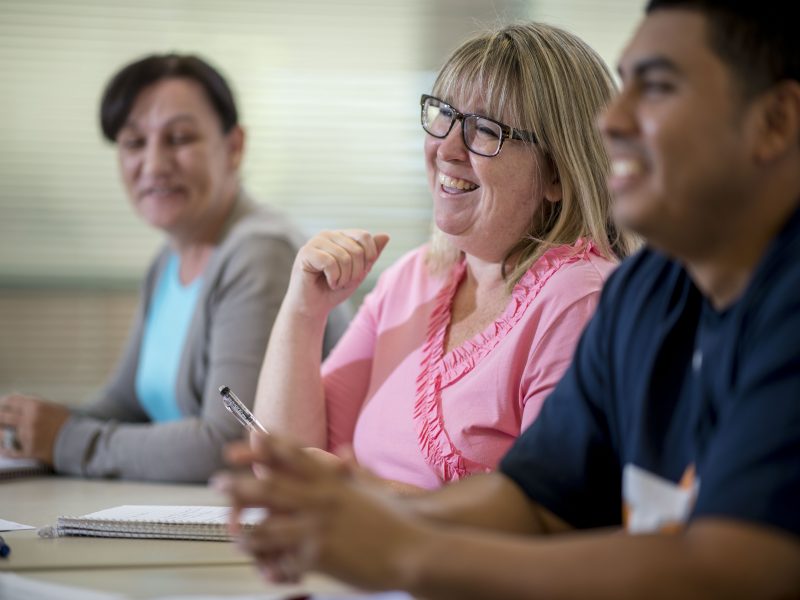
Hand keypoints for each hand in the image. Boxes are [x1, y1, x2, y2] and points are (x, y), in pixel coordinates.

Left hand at [0, 393, 69, 464]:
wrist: (80, 441)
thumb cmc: (68, 424)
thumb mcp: (54, 407)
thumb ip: (36, 404)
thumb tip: (17, 402)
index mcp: (36, 406)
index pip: (11, 400)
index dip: (4, 402)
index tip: (2, 405)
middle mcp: (29, 420)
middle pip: (2, 417)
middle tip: (0, 420)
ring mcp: (27, 437)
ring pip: (2, 434)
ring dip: (0, 434)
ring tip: (1, 434)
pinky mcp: (28, 451)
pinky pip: (9, 451)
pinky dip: (4, 449)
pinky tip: (2, 448)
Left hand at [216, 433, 426, 589]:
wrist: (412, 548)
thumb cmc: (393, 519)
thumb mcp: (369, 489)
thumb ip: (351, 472)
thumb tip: (343, 453)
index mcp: (332, 481)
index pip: (294, 456)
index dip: (267, 446)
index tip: (246, 439)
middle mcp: (321, 500)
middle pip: (270, 488)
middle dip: (240, 485)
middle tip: (219, 482)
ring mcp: (318, 527)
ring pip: (268, 528)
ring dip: (246, 532)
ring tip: (234, 535)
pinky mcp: (319, 556)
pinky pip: (286, 562)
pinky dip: (274, 568)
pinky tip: (266, 570)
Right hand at [287, 230, 389, 316]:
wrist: (313, 308)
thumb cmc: (335, 290)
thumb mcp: (359, 273)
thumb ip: (371, 255)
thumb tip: (385, 236)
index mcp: (341, 236)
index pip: (364, 236)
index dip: (369, 257)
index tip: (360, 273)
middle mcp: (328, 235)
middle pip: (356, 250)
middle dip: (355, 273)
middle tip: (344, 282)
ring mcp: (315, 242)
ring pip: (344, 258)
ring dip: (344, 278)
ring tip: (335, 283)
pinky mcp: (306, 252)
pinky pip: (330, 263)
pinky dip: (334, 279)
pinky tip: (328, 282)